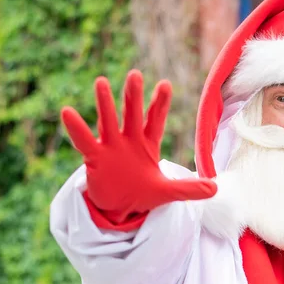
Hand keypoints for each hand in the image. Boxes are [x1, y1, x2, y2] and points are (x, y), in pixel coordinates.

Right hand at [61, 70, 216, 229]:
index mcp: (147, 144)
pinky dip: (76, 128)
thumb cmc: (143, 194)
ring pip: (108, 121)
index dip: (159, 104)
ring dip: (105, 104)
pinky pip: (84, 141)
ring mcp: (110, 146)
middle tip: (135, 75)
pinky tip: (67, 111)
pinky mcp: (95, 157)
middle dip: (133, 96)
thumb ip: (189, 189)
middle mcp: (128, 140)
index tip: (165, 84)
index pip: (155, 120)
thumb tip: (216, 188)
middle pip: (132, 114)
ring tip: (102, 82)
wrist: (119, 208)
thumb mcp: (167, 193)